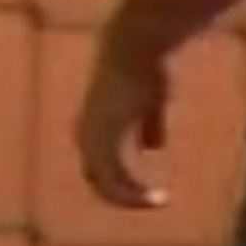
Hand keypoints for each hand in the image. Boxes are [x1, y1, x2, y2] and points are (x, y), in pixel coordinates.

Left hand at [74, 40, 173, 211]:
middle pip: (95, 178)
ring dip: (130, 198)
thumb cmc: (147, 65)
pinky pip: (114, 180)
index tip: (149, 187)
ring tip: (158, 200)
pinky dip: (134, 194)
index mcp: (92, 123)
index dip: (120, 180)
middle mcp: (86, 132)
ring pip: (103, 183)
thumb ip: (149, 124)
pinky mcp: (105, 137)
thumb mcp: (149, 101)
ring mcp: (92, 135)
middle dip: (123, 193)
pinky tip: (157, 197)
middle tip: (153, 200)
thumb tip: (153, 147)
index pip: (96, 165)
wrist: (139, 45)